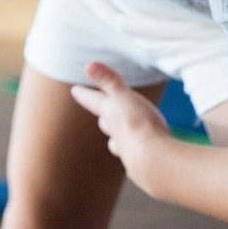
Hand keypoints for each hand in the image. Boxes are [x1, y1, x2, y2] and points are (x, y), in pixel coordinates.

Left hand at [70, 62, 170, 192]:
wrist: (152, 161)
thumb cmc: (139, 125)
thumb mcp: (125, 97)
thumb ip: (109, 80)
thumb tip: (88, 64)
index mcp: (112, 115)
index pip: (95, 101)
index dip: (85, 94)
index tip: (75, 90)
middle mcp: (117, 134)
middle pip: (106, 123)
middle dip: (104, 118)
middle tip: (101, 115)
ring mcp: (128, 150)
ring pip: (119, 143)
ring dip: (118, 139)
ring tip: (119, 138)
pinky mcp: (141, 164)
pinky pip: (137, 157)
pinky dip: (137, 155)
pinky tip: (142, 158)